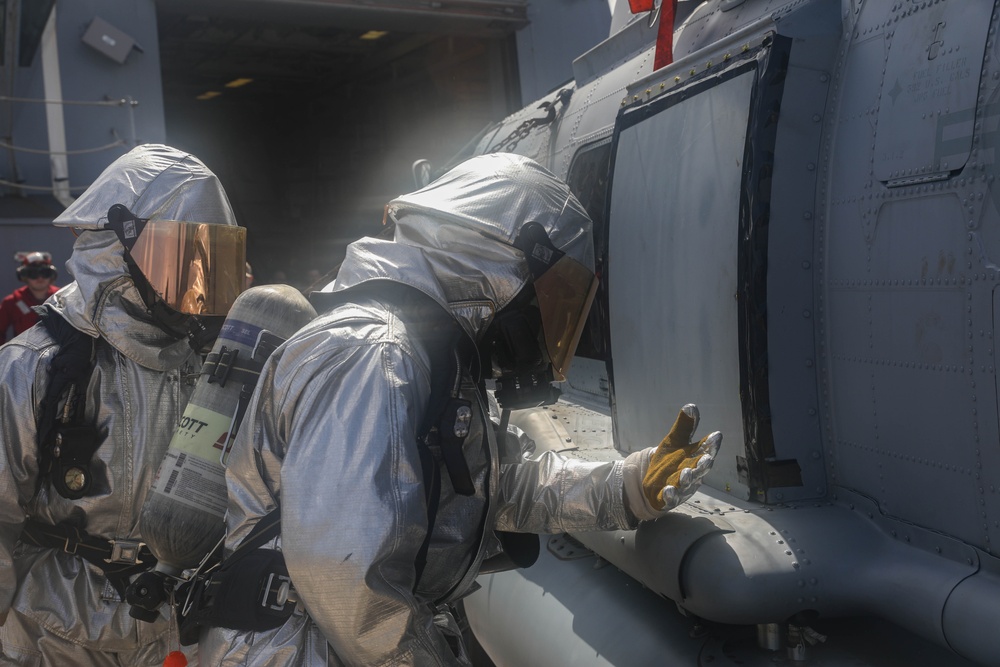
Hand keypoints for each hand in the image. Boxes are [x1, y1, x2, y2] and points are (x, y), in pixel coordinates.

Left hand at [623, 404, 720, 520]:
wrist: (653, 483)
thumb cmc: (670, 461)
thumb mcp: (675, 441)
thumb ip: (684, 426)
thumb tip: (691, 406)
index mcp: (695, 458)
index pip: (706, 450)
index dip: (711, 444)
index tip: (716, 436)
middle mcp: (692, 473)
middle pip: (700, 469)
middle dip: (703, 465)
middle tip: (707, 458)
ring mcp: (680, 487)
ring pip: (686, 484)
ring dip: (687, 479)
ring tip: (685, 473)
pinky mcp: (667, 498)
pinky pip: (669, 498)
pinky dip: (670, 495)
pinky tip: (668, 490)